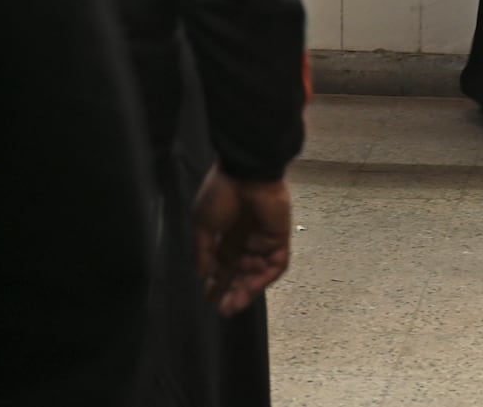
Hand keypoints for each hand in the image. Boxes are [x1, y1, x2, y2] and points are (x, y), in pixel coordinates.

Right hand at [194, 165, 292, 315]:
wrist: (245, 173)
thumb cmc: (221, 193)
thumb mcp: (203, 223)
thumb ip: (204, 249)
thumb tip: (202, 274)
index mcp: (227, 235)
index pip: (223, 266)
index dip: (217, 283)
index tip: (209, 299)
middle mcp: (245, 241)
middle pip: (241, 273)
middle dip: (233, 292)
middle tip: (223, 309)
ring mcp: (263, 241)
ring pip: (258, 273)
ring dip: (247, 290)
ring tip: (233, 304)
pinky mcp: (279, 239)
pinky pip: (275, 265)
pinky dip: (264, 278)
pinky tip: (250, 289)